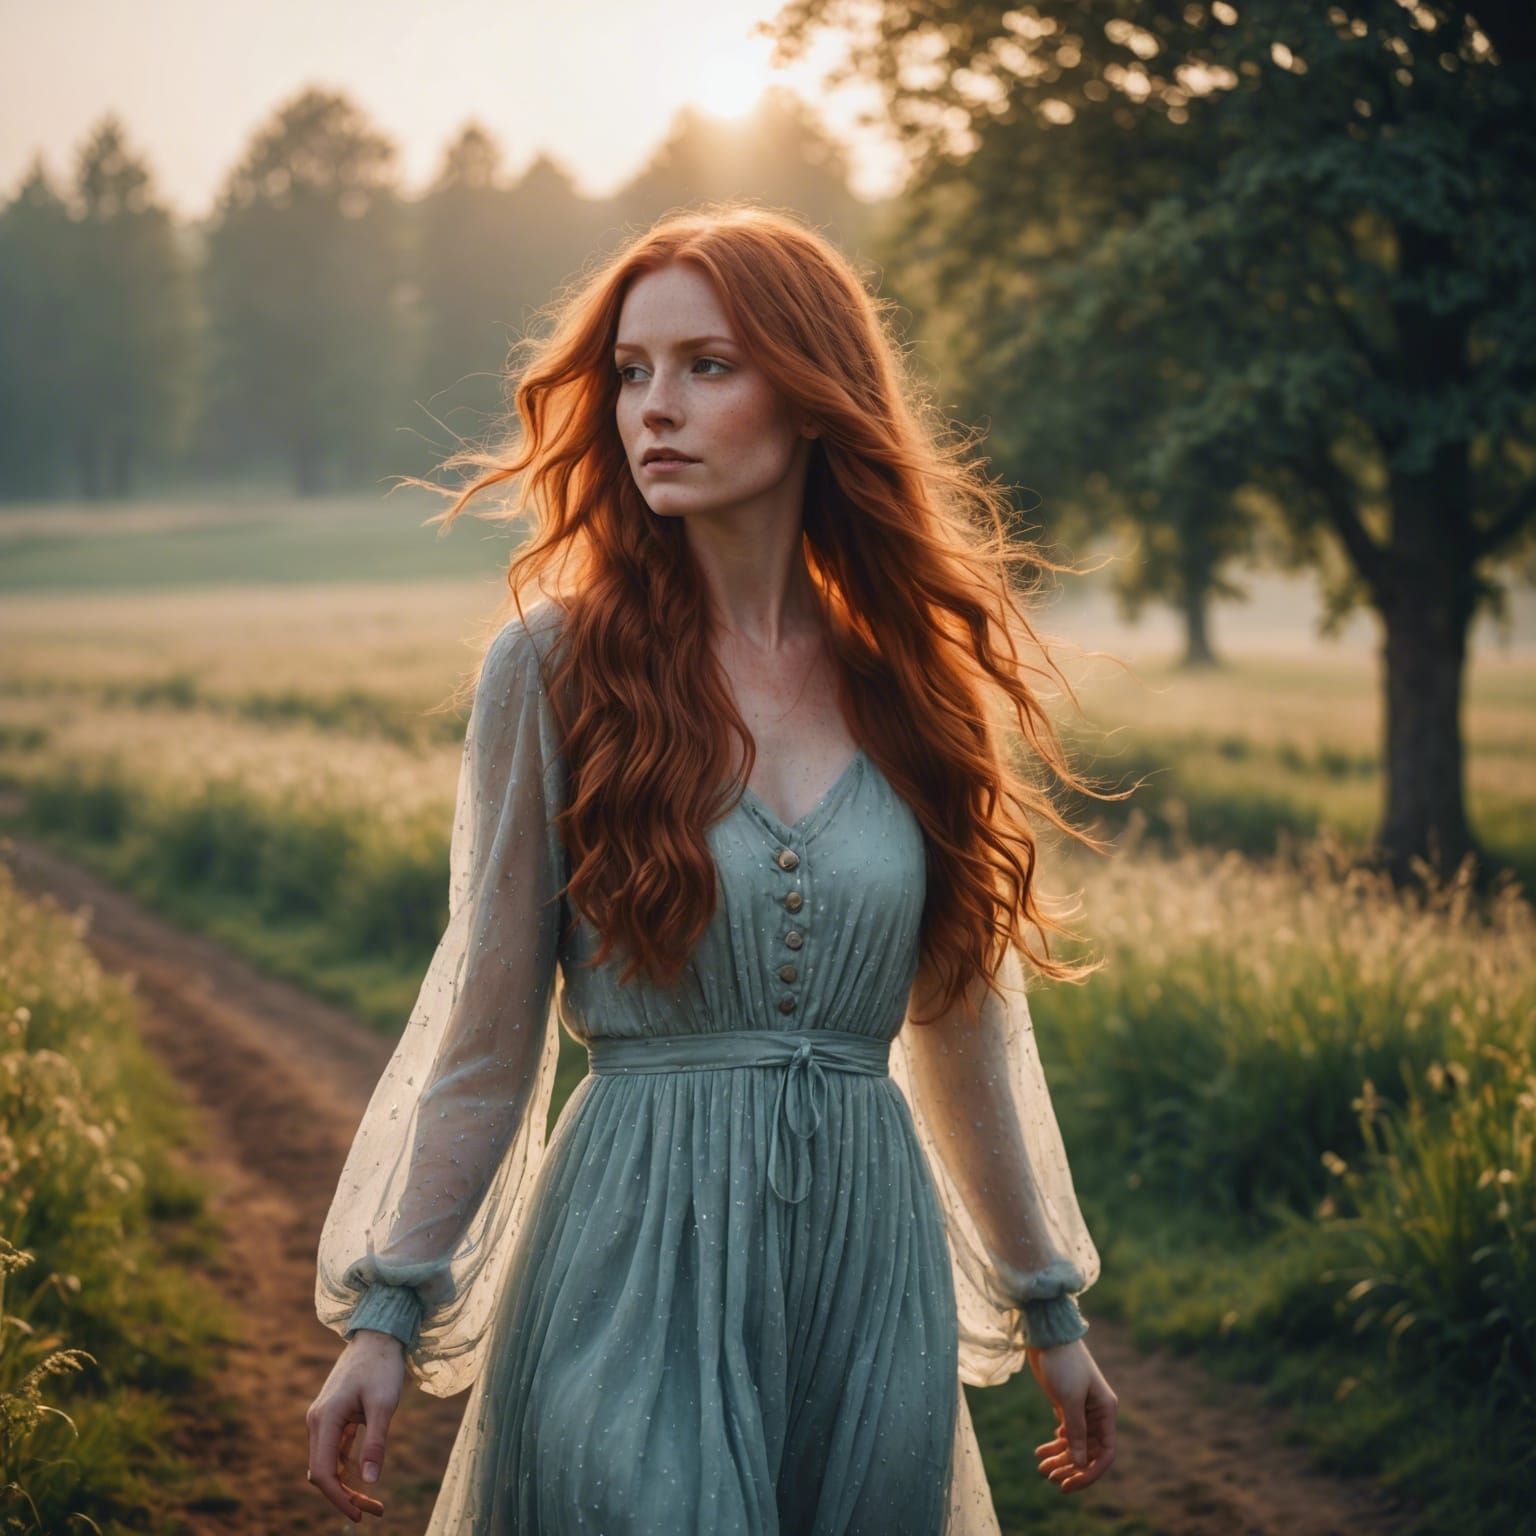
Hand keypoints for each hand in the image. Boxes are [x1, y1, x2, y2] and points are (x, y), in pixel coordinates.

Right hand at [305, 1330, 405, 1521]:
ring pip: (329, 1463)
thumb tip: (370, 1481)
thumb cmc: (382, 1366)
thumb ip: (376, 1442)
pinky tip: (364, 1477)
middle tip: (373, 1512)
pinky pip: (335, 1450)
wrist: (378, 1334)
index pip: (324, 1472)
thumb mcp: (383, 1404)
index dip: (339, 1498)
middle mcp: (317, 1421)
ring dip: (347, 1484)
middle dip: (344, 1495)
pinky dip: (347, 1467)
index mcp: (325, 1419)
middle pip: (323, 1472)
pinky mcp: (334, 1416)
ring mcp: (323, 1418)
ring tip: (373, 1504)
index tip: (359, 1515)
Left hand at [1027, 1336, 1116, 1491]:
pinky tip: (1041, 1452)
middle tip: (1049, 1479)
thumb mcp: (1069, 1399)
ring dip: (1060, 1459)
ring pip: (1075, 1445)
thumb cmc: (1063, 1363)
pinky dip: (1054, 1445)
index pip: (1105, 1453)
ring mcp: (1081, 1410)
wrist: (1047, 1335)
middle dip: (1070, 1468)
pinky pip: (1065, 1434)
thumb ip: (1077, 1432)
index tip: (1068, 1485)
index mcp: (1106, 1411)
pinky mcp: (1066, 1405)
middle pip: (1088, 1453)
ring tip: (1041, 1469)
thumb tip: (1081, 1464)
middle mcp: (1097, 1414)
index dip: (1089, 1473)